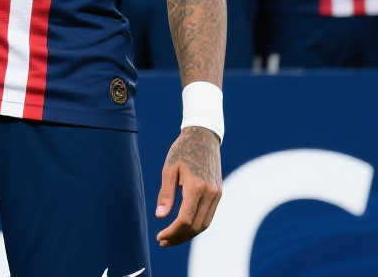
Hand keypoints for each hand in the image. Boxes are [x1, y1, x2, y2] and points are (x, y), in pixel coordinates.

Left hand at [156, 127, 222, 246]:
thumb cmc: (182, 150)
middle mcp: (210, 193)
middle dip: (178, 237)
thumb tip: (160, 216)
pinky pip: (208, 216)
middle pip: (195, 226)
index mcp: (196, 186)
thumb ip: (166, 193)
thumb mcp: (169, 169)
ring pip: (204, 224)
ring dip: (188, 235)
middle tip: (162, 241)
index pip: (185, 219)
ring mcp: (217, 194)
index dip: (172, 232)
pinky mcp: (218, 193)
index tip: (159, 237)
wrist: (203, 136)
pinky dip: (196, 226)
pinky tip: (183, 228)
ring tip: (171, 238)